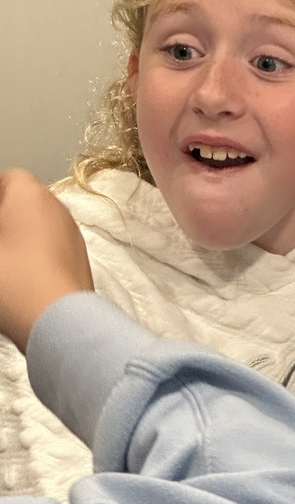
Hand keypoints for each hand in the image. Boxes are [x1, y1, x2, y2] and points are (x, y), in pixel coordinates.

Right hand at [0, 168, 93, 352]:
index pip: (8, 178)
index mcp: (31, 196)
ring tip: (6, 263)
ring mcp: (73, 239)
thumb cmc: (15, 283)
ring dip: (18, 240)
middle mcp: (59, 212)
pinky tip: (18, 281)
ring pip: (37, 230)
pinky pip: (50, 252)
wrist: (60, 325)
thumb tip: (3, 239)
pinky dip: (32, 258)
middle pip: (23, 204)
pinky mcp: (79, 265)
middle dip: (5, 219)